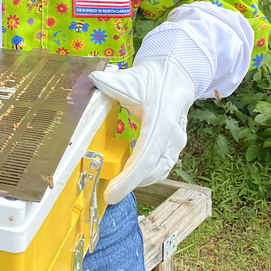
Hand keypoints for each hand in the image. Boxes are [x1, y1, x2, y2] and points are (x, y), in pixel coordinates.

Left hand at [89, 55, 195, 203]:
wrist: (176, 77)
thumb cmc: (154, 79)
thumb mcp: (132, 78)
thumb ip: (111, 82)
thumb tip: (94, 79)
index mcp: (161, 121)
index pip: (145, 158)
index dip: (128, 179)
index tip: (112, 193)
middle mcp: (171, 137)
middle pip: (151, 171)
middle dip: (129, 184)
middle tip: (107, 192)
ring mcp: (176, 144)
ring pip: (158, 172)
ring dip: (137, 180)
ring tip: (115, 185)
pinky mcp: (174, 147)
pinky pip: (160, 167)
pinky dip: (144, 174)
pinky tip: (128, 174)